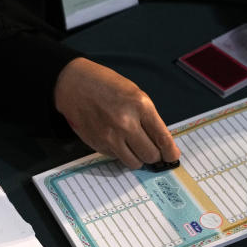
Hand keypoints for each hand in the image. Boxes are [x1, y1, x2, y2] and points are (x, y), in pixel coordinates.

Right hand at [54, 58, 179, 168]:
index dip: (170, 152)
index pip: (162, 138)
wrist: (74, 84)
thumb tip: (160, 142)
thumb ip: (148, 117)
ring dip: (138, 157)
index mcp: (140, 106)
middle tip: (151, 150)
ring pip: (134, 162)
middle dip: (154, 155)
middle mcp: (126, 123)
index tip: (172, 156)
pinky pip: (117, 158)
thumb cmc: (106, 85)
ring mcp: (110, 136)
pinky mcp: (98, 144)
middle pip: (150, 155)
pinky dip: (120, 153)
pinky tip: (116, 138)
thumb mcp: (134, 94)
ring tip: (134, 146)